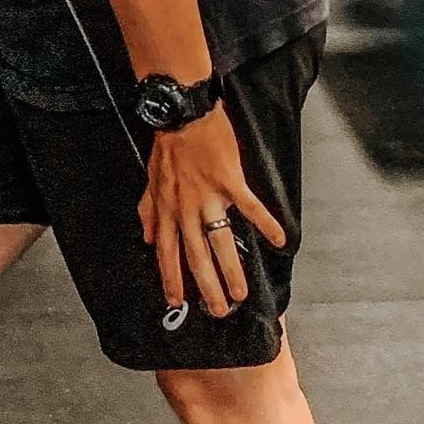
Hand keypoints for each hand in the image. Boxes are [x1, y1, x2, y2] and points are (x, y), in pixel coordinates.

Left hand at [138, 104, 286, 319]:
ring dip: (231, 269)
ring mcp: (208, 196)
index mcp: (166, 210)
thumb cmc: (168, 147)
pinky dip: (265, 224)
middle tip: (218, 310)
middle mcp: (185, 208)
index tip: (177, 301)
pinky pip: (249, 208)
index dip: (171, 278)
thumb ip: (148, 212)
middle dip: (206, 287)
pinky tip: (278, 241)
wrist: (182, 113)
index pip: (166, 252)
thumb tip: (145, 238)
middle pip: (195, 256)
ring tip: (241, 293)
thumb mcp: (150, 181)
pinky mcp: (229, 181)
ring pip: (220, 241)